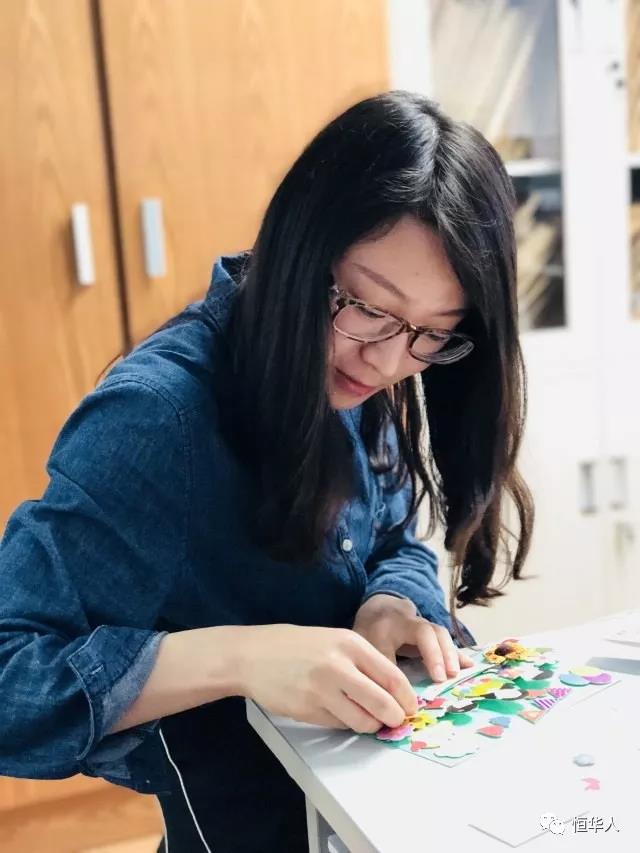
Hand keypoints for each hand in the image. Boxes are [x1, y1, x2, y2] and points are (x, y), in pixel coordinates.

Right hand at [237, 623, 417, 732]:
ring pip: (363, 721)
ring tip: (367, 718)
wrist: (252, 655)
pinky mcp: (308, 710)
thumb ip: (362, 662)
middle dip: (394, 718)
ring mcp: (322, 690)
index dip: (406, 698)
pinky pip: (340, 724)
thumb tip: (392, 692)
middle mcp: (339, 666)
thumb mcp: (334, 641)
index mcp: (350, 644)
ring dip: (371, 725)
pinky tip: (338, 712)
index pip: (392, 677)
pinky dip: (345, 723)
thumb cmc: (297, 646)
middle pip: (383, 704)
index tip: (410, 707)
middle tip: (394, 721)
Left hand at [352, 594, 474, 682]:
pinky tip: (469, 666)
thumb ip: (381, 668)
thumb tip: (393, 698)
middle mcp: (413, 621)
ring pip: (441, 635)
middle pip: (433, 632)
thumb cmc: (370, 632)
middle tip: (448, 677)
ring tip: (458, 674)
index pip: (419, 633)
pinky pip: (445, 642)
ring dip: (451, 655)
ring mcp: (424, 625)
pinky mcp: (431, 633)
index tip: (437, 678)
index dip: (430, 654)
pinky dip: (456, 654)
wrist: (376, 610)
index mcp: (395, 623)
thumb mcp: (368, 647)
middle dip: (443, 655)